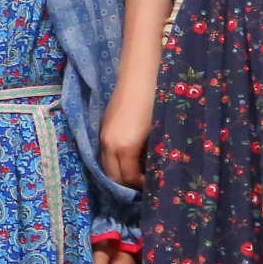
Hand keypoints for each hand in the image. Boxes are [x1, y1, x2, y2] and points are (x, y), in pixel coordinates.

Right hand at [99, 75, 153, 190]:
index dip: (140, 185)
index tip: (153, 186)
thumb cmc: (156, 103)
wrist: (139, 77)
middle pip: (112, 176)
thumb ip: (154, 155)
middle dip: (126, 184)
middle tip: (143, 185)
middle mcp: (109, 145)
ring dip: (118, 173)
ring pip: (105, 166)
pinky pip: (104, 154)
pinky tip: (128, 158)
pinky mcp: (103, 128)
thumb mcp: (159, 133)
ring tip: (136, 172)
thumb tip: (154, 170)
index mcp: (125, 147)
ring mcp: (103, 136)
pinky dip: (114, 162)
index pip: (128, 178)